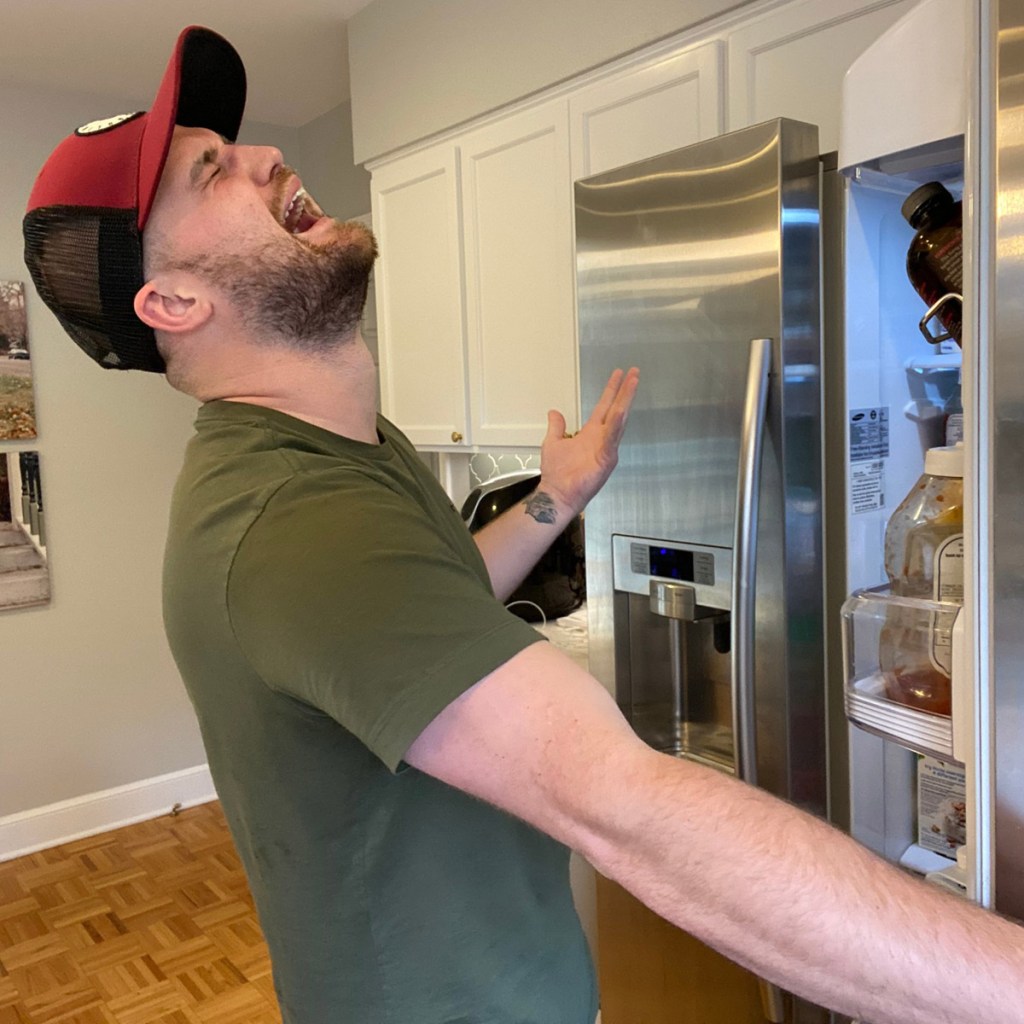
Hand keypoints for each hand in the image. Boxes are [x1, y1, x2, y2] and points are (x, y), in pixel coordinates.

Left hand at [539, 367, 638, 516]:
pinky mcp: (606, 459)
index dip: (611, 391)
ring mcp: (606, 448)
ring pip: (618, 420)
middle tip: (634, 372)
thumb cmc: (557, 474)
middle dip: (625, 391)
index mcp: (591, 434)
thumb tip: (554, 413)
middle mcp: (601, 439)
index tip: (619, 375)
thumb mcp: (553, 442)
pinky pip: (612, 438)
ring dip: (625, 401)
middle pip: (616, 409)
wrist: (557, 494)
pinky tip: (621, 411)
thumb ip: (557, 427)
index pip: (604, 407)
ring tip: (632, 383)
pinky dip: (616, 424)